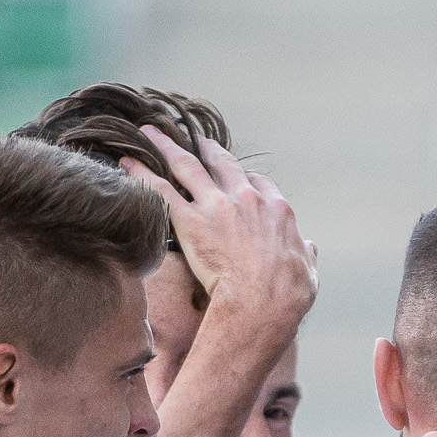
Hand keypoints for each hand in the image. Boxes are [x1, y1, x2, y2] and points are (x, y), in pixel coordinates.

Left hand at [125, 125, 319, 322]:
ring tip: (150, 133)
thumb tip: (309, 247)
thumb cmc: (288, 294)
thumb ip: (307, 253)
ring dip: (166, 147)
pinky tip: (127, 163)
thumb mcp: (308, 270)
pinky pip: (160, 190)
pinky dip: (141, 174)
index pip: (260, 183)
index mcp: (277, 210)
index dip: (247, 179)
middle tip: (195, 140)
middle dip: (207, 149)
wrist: (263, 304)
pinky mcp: (190, 220)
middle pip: (222, 163)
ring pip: (187, 166)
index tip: (239, 178)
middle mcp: (247, 199)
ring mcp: (217, 206)